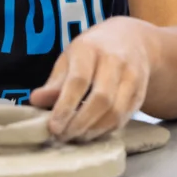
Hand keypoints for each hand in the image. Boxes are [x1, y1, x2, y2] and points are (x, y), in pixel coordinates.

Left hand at [31, 17, 151, 141]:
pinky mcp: (141, 91)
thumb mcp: (70, 58)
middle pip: (101, 98)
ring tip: (77, 137)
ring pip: (116, 111)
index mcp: (90, 49)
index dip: (65, 107)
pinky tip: (93, 132)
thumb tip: (35, 101)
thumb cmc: (92, 51)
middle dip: (80, 123)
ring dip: (94, 130)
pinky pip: (125, 116)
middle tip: (63, 137)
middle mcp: (115, 60)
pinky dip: (107, 129)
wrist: (132, 39)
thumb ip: (54, 81)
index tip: (53, 127)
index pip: (79, 81)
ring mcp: (132, 75)